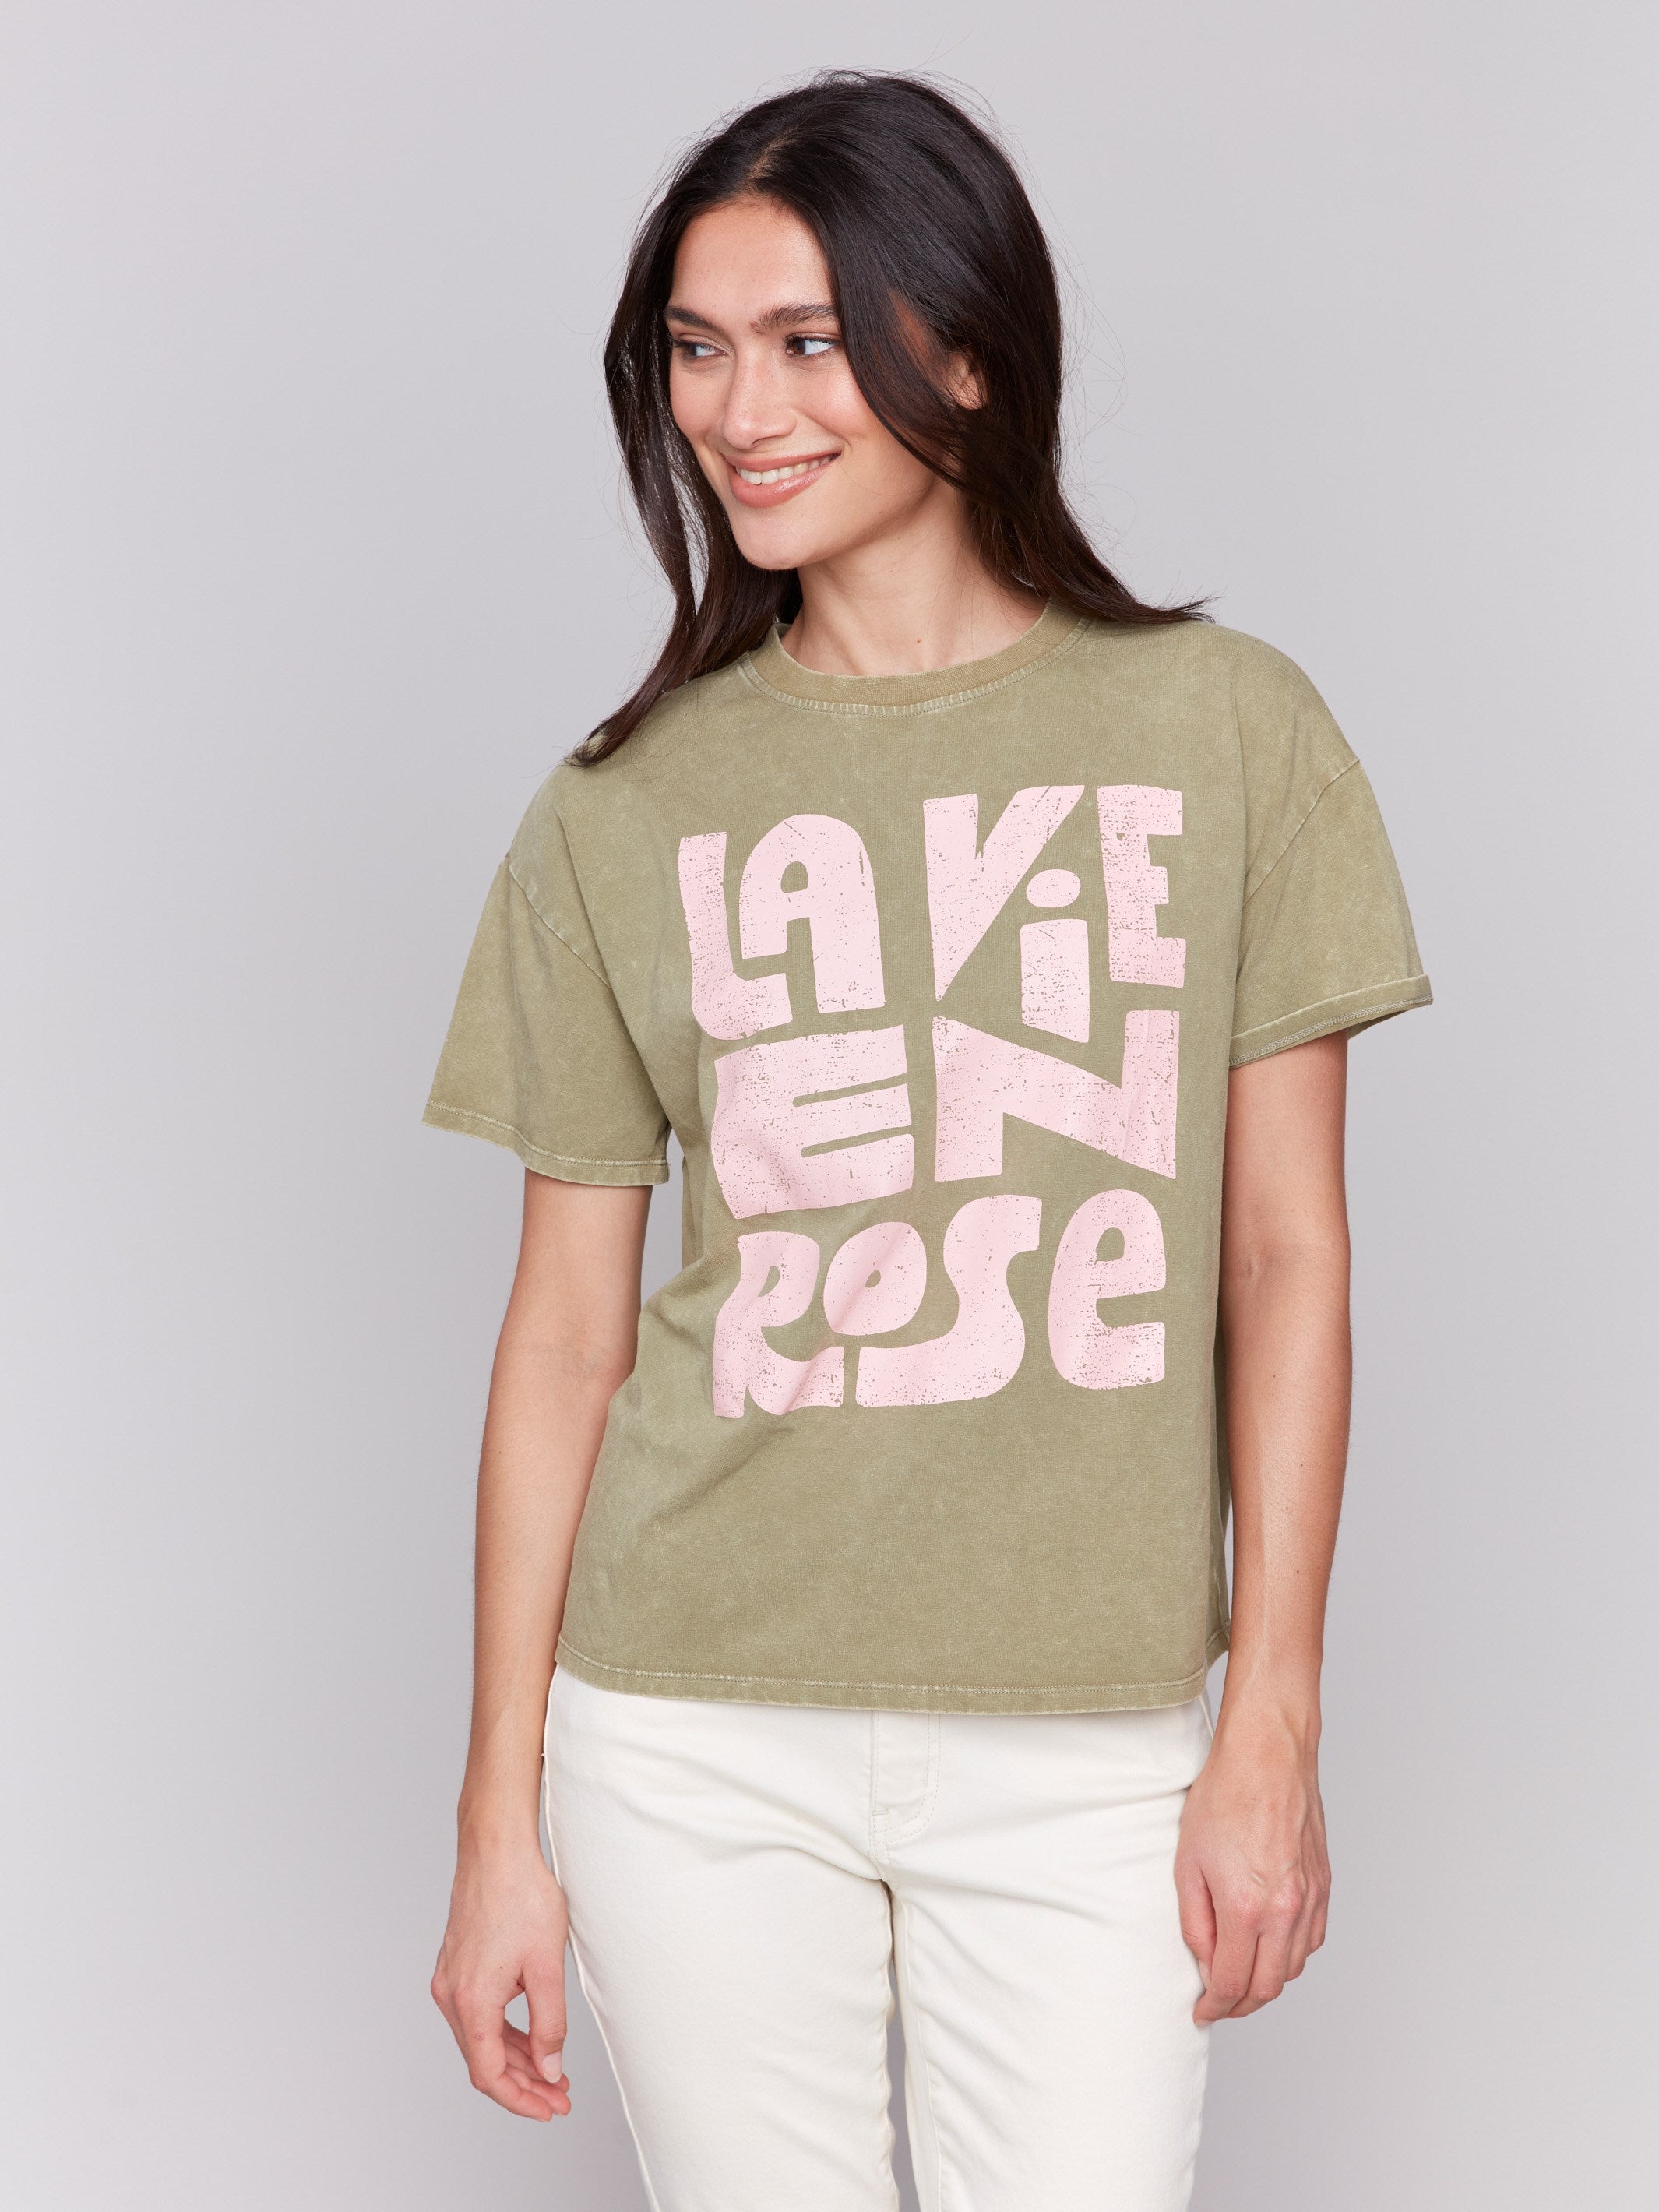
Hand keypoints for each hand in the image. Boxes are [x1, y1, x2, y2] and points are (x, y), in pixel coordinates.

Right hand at [431, 1840, 571, 2118]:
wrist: (496, 1848)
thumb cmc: (522, 1896)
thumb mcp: (547, 1967)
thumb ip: (549, 2025)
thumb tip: (549, 2070)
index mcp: (471, 2002)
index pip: (489, 2074)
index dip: (520, 2100)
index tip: (549, 2110)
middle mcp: (451, 1995)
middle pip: (483, 2060)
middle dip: (523, 2083)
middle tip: (560, 2096)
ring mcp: (450, 1979)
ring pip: (481, 2038)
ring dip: (516, 2058)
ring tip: (553, 2071)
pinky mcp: (457, 1965)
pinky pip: (478, 2013)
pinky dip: (504, 2031)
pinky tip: (532, 2036)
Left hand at [1174, 1693, 1329, 2022]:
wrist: (1268, 1755)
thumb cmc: (1224, 1797)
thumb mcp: (1188, 1862)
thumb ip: (1196, 1922)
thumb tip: (1205, 1963)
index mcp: (1247, 1908)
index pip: (1232, 1982)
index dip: (1215, 2006)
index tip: (1202, 2012)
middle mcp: (1286, 1911)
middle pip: (1269, 1987)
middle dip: (1241, 2005)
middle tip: (1220, 2004)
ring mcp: (1310, 1899)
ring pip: (1293, 1967)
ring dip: (1268, 1982)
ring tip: (1242, 1976)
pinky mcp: (1323, 1885)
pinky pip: (1311, 1940)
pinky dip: (1291, 1955)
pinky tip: (1272, 1946)